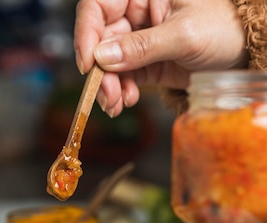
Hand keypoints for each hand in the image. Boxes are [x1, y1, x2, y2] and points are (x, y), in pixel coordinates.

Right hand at [74, 0, 247, 116]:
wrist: (247, 55)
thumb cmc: (226, 29)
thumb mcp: (184, 35)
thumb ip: (142, 46)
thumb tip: (102, 57)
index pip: (98, 7)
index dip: (86, 33)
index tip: (88, 62)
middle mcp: (135, 15)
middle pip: (98, 40)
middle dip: (99, 70)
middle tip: (106, 93)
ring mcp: (137, 40)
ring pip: (106, 63)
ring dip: (107, 87)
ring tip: (116, 103)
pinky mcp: (142, 63)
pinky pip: (120, 78)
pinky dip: (118, 93)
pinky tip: (125, 102)